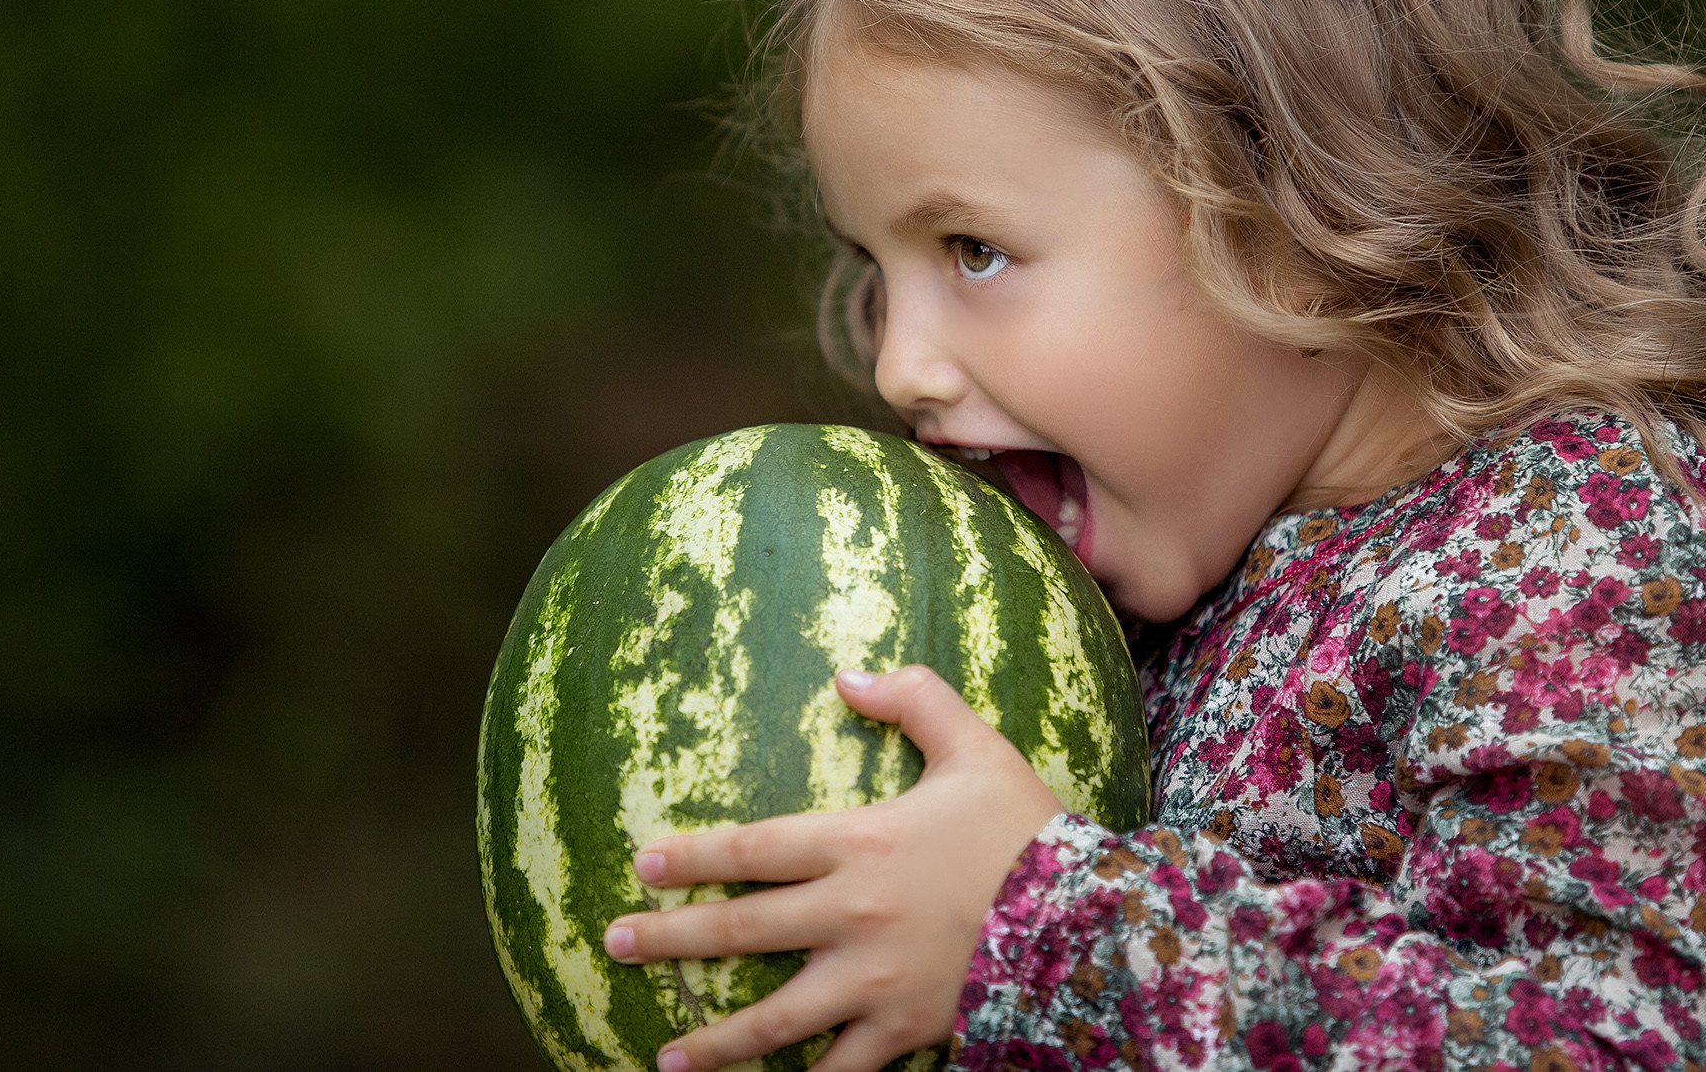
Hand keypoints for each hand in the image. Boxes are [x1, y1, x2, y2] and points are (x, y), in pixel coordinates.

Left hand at [602, 665, 1067, 1071]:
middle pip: (741, 931)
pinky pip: (843, 1070)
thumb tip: (847, 673)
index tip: (643, 865)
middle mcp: (851, 915)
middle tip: (615, 945)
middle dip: (672, 941)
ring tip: (667, 1059)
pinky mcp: (905, 1029)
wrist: (1089, 918)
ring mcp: (873, 982)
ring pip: (775, 1019)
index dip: (693, 857)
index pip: (754, 848)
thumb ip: (912, 699)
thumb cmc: (1027, 827)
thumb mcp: (975, 745)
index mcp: (859, 843)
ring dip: (715, 1042)